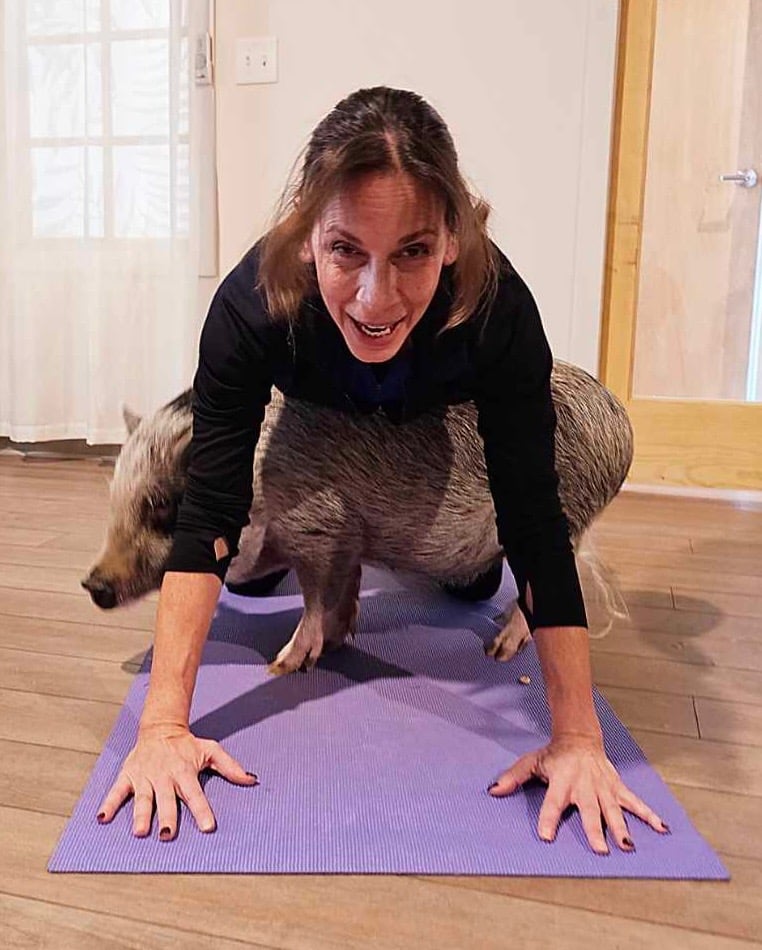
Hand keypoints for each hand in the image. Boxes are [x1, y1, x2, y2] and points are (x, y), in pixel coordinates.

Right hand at [95, 723, 257, 840]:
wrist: (161, 727)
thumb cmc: (187, 745)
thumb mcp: (211, 750)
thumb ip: (231, 767)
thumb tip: (252, 780)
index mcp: (185, 772)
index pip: (195, 794)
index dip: (202, 810)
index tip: (207, 827)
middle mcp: (165, 776)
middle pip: (167, 800)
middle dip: (168, 817)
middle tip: (168, 835)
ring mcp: (145, 776)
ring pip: (143, 798)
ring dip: (141, 814)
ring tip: (140, 831)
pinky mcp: (129, 775)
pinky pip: (117, 791)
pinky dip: (110, 803)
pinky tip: (103, 818)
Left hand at [488, 733, 669, 853]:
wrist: (580, 737)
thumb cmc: (554, 755)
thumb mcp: (531, 762)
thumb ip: (513, 777)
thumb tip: (493, 791)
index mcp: (562, 781)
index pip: (553, 803)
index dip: (548, 819)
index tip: (546, 837)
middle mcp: (584, 786)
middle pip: (589, 810)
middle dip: (594, 830)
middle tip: (600, 850)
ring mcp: (603, 787)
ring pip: (613, 809)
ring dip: (621, 827)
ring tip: (627, 846)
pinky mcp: (617, 787)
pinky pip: (634, 802)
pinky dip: (649, 815)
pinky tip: (661, 829)